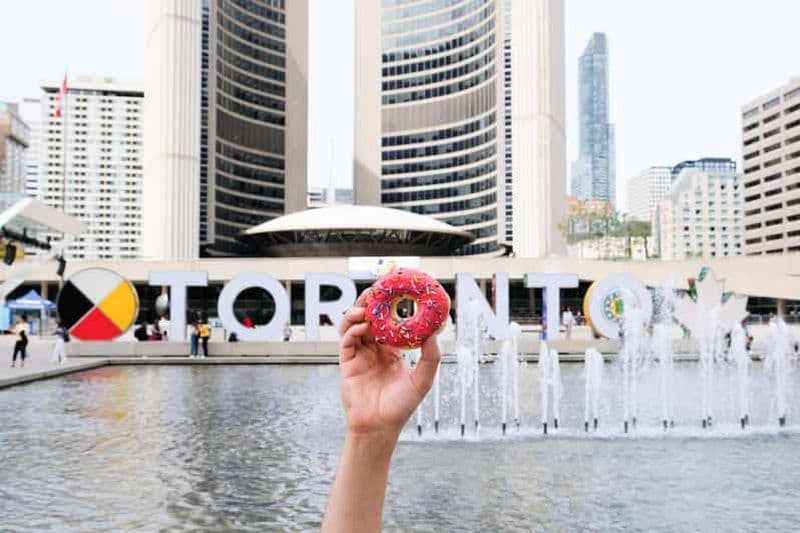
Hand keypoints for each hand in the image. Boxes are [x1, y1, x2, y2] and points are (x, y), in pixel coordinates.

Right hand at [338, 292, 440, 436]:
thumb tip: (435, 332)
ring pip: (354, 326)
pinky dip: (353, 329)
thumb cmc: (401, 407)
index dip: (391, 308)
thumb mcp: (423, 380)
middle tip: (378, 289)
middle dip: (371, 303)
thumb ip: (431, 357)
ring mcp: (359, 355)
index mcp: (391, 352)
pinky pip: (347, 341)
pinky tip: (363, 326)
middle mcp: (374, 350)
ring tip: (367, 305)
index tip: (397, 292)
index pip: (390, 323)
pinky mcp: (347, 363)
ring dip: (359, 313)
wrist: (379, 427)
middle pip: (369, 319)